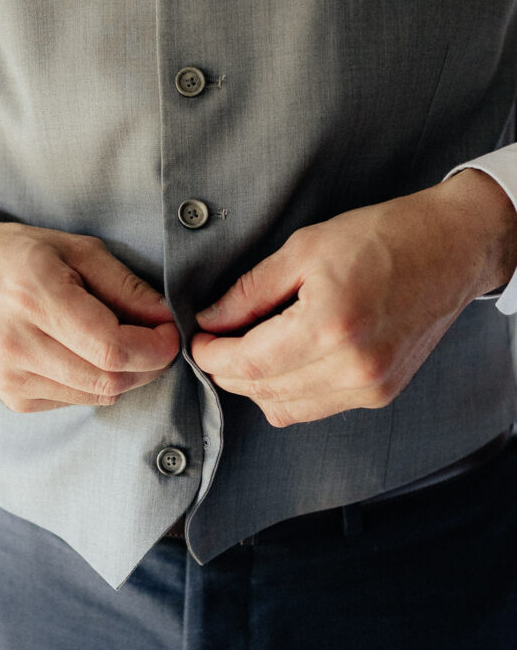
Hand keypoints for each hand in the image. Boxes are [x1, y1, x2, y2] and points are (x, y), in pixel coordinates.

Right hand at [0, 206, 179, 411]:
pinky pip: (78, 400)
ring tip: (124, 344)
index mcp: (33, 295)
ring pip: (99, 395)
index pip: (111, 347)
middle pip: (110, 378)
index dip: (154, 347)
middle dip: (149, 364)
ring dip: (127, 375)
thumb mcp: (77, 250)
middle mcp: (17, 342)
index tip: (170, 332)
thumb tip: (166, 318)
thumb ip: (125, 286)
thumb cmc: (22, 256)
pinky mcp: (13, 398)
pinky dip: (97, 382)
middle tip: (157, 341)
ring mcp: (11, 376)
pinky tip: (86, 354)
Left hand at [192, 170, 516, 426]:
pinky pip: (313, 409)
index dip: (212, 356)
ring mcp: (368, 387)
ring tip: (249, 351)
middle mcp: (352, 366)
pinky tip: (283, 364)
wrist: (450, 251)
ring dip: (254, 386)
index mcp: (331, 324)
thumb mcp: (305, 248)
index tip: (200, 341)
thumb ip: (251, 291)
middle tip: (216, 344)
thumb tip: (213, 319)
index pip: (248, 362)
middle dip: (227, 371)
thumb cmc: (385, 239)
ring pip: (284, 409)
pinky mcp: (378, 395)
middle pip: (261, 390)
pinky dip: (287, 393)